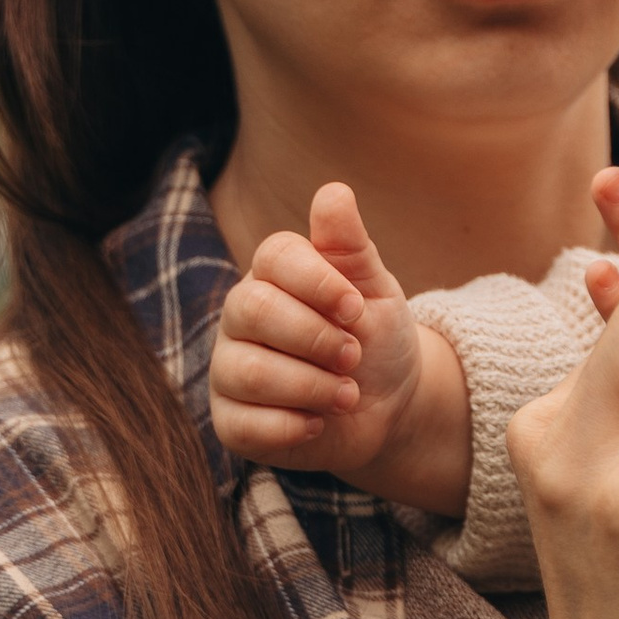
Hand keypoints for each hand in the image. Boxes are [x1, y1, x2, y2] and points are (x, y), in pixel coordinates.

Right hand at [208, 183, 470, 513]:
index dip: (317, 282)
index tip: (356, 308)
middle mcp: (241, 316)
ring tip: (348, 394)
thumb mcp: (375, 288)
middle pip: (251, 309)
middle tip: (354, 356)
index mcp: (274, 274)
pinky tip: (320, 422)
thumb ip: (350, 245)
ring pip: (246, 371)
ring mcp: (229, 368)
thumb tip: (334, 192)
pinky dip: (294, 427)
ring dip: (311, 386)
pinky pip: (243, 425)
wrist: (389, 405)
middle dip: (315, 337)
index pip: (274, 256)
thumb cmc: (375, 336)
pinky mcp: (230, 421)